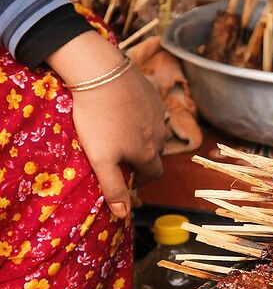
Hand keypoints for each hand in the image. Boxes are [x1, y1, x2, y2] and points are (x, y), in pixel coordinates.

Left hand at [46, 31, 169, 217]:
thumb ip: (113, 188)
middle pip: (156, 153)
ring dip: (143, 136)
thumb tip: (124, 215)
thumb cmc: (98, 119)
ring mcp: (157, 112)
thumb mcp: (101, 159)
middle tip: (121, 155)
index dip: (143, 179)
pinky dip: (140, 116)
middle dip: (143, 158)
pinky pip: (150, 111)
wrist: (101, 73)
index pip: (154, 174)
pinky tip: (121, 110)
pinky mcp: (151, 93)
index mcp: (148, 153)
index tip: (129, 177)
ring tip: (119, 132)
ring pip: (154, 131)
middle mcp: (160, 135)